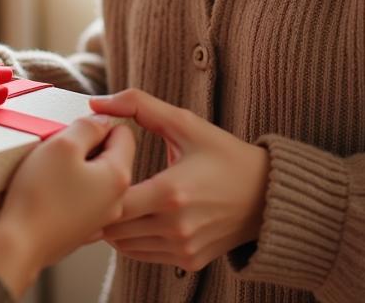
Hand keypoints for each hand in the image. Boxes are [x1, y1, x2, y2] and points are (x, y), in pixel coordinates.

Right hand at [0, 114, 135, 297]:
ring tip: (53, 171)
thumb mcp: (63, 144)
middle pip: (112, 155)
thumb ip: (88, 126)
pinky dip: (71, 189)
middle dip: (88, 146)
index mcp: (118, 176)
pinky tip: (52, 193)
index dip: (99, 124)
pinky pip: (85, 197)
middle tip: (61, 151)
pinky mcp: (85, 229)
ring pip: (97, 176)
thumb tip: (102, 120)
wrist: (19, 246)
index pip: (125, 133)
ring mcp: (102, 218)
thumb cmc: (40, 195)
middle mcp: (118, 200)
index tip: (76, 132)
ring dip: (78, 167)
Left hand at [89, 90, 268, 271]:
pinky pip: (144, 254)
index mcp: (171, 193)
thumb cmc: (224, 154)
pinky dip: (132, 238)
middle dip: (100, 204)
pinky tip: (136, 214)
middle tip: (97, 182)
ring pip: (124, 245)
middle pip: (113, 227)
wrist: (268, 194)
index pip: (112, 202)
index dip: (96, 184)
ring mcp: (183, 249)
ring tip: (115, 196)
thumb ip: (139, 105)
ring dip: (114, 223)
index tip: (96, 166)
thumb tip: (97, 101)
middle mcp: (176, 228)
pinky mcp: (190, 262)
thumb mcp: (185, 122)